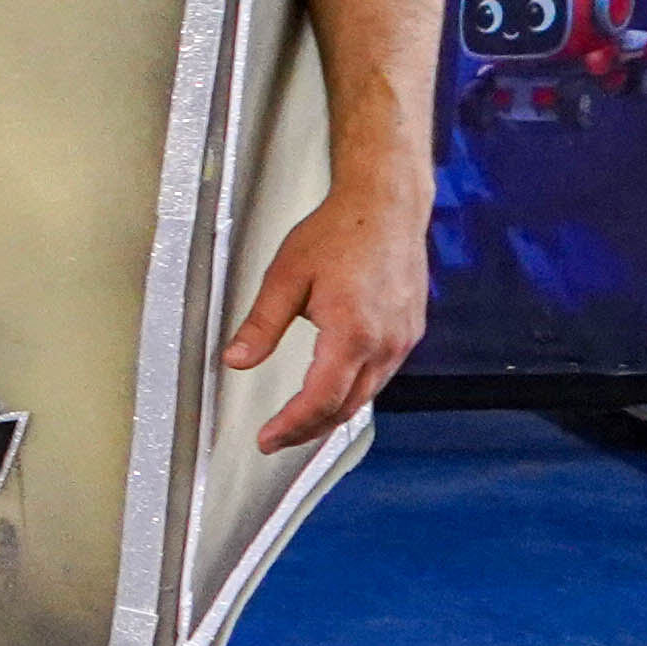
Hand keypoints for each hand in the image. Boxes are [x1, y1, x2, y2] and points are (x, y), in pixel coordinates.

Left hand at [226, 175, 429, 451]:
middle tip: (276, 440)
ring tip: (300, 424)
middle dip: (308, 429)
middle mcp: (385, 343)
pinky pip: (382, 375)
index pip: (320, 400)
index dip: (291, 427)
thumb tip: (236, 361)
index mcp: (352, 333)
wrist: (387, 205)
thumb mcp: (286, 276)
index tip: (267, 439)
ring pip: (367, 395)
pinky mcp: (411, 331)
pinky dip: (355, 392)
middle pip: (346, 407)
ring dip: (333, 415)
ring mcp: (403, 339)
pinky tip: (336, 392)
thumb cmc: (340, 231)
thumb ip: (261, 325)